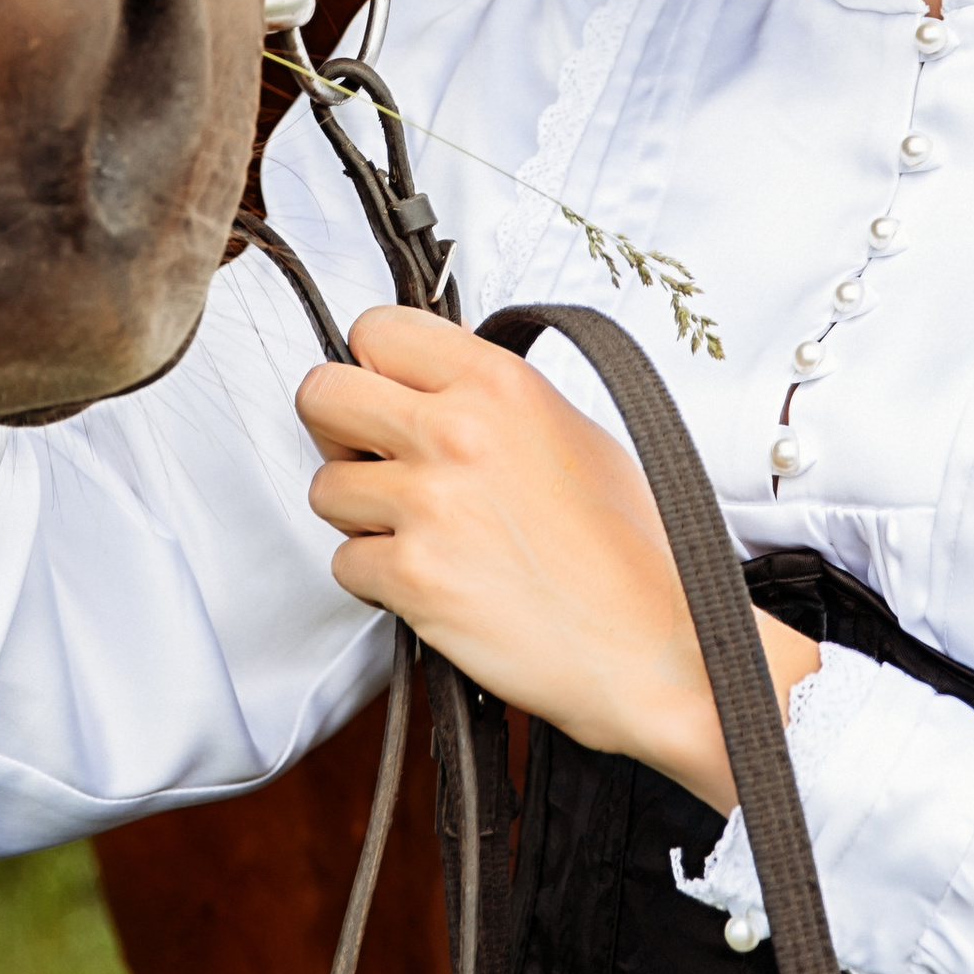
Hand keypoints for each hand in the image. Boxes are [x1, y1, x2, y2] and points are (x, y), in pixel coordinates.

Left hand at [299, 309, 817, 811]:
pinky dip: (378, 581)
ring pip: (325, 488)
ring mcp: (430, 503)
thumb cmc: (629, 553)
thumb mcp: (578, 433)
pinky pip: (346, 564)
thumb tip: (439, 379)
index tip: (386, 397)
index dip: (373, 367)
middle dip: (337, 431)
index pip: (378, 328)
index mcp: (500, 383)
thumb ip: (497, 397)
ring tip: (421, 535)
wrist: (652, 645)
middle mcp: (458, 431)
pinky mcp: (413, 576)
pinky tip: (433, 583)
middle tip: (372, 460)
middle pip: (321, 393)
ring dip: (360, 517)